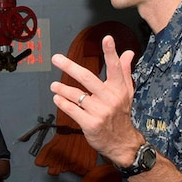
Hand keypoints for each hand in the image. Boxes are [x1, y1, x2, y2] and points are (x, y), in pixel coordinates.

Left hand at [49, 35, 143, 164]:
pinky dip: (62, 102)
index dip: (111, 52)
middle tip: (56, 58)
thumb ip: (124, 71)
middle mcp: (110, 98)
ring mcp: (99, 112)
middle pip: (88, 78)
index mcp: (119, 89)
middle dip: (69, 66)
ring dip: (62, 88)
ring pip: (76, 95)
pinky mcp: (90, 124)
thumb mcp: (126, 93)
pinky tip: (57, 98)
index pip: (115, 67)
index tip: (107, 39)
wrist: (122, 143)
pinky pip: (72, 110)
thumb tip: (129, 52)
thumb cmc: (121, 114)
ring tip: (53, 85)